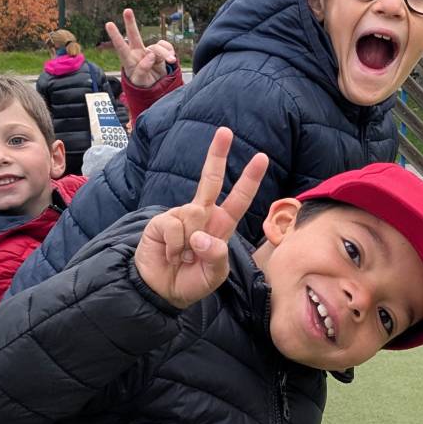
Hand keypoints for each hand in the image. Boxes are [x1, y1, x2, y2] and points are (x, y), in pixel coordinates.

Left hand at [106, 8, 176, 87]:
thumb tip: (150, 55)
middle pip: (133, 35)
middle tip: (127, 10)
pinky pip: (165, 46)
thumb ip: (142, 70)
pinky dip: (169, 51)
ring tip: (170, 61)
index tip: (109, 24)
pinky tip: (170, 59)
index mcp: (129, 60)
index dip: (115, 36)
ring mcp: (149, 51)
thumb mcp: (139, 81)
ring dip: (164, 53)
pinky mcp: (159, 52)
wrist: (155, 86)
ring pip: (156, 47)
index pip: (121, 47)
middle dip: (130, 22)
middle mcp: (137, 52)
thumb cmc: (142, 84)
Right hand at [134, 127, 267, 308]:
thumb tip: (199, 236)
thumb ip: (216, 256)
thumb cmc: (191, 281)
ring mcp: (180, 216)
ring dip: (190, 242)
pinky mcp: (161, 222)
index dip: (249, 180)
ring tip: (183, 257)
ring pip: (194, 214)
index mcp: (220, 225)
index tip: (261, 158)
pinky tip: (170, 255)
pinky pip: (175, 226)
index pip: (239, 199)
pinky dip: (175, 246)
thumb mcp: (214, 275)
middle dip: (217, 155)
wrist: (162, 292)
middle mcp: (202, 216)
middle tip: (225, 131)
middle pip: (211, 180)